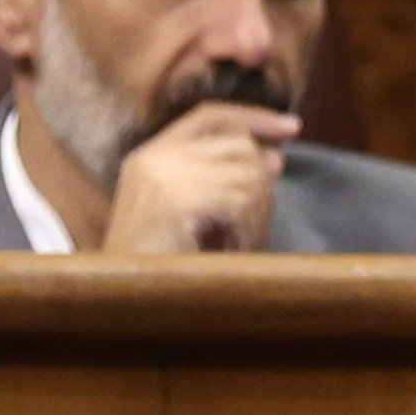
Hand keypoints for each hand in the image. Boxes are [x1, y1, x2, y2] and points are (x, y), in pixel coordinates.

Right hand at [99, 103, 298, 253]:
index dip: (253, 117)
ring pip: (249, 175)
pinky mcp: (175, 198)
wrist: (124, 298)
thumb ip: (231, 180)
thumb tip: (276, 156)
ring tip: (238, 246)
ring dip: (256, 217)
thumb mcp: (199, 215)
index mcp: (151, 155)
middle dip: (262, 187)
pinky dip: (248, 231)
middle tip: (252, 229)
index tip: (291, 126)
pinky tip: (231, 251)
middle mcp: (153, 157)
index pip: (211, 116)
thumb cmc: (165, 264)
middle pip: (240, 146)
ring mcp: (161, 174)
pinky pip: (242, 202)